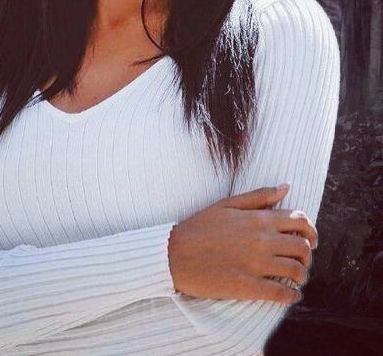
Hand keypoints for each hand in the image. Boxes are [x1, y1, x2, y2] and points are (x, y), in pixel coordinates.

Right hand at [167, 184, 316, 303]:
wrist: (174, 254)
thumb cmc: (199, 227)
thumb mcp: (227, 204)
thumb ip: (259, 196)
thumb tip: (286, 187)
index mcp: (257, 219)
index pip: (299, 220)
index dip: (310, 230)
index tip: (309, 239)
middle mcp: (261, 240)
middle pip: (303, 247)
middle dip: (308, 254)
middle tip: (302, 260)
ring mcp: (255, 264)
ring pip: (296, 271)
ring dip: (302, 275)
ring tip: (296, 278)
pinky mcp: (248, 286)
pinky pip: (281, 294)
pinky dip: (292, 296)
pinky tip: (290, 295)